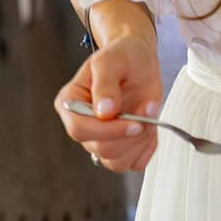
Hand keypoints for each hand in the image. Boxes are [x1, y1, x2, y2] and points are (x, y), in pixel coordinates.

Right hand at [55, 27, 161, 171]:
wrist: (140, 63)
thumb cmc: (123, 57)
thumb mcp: (112, 59)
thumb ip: (105, 83)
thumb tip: (103, 111)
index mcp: (70, 104)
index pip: (80, 129)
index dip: (108, 131)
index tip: (134, 122)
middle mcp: (82, 126)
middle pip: (101, 149)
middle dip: (130, 134)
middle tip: (148, 109)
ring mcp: (100, 141)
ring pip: (117, 161)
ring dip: (140, 141)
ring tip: (148, 113)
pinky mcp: (121, 150)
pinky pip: (134, 163)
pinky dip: (146, 148)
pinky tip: (149, 127)